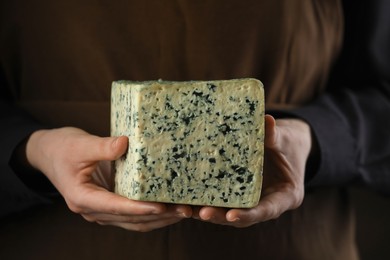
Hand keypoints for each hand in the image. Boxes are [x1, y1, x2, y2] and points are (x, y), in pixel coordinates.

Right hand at [25, 127, 191, 231]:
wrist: (51, 153)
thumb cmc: (62, 148)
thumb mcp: (79, 144)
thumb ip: (101, 146)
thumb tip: (125, 143)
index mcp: (83, 198)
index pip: (115, 207)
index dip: (139, 208)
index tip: (161, 206)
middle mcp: (93, 210)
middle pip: (130, 220)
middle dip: (158, 216)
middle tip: (184, 210)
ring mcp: (103, 209)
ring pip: (135, 221)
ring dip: (160, 219)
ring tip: (184, 211)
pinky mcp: (111, 202)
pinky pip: (134, 214)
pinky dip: (152, 213)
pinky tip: (170, 206)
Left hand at [192, 115, 311, 226]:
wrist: (285, 148)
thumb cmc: (288, 144)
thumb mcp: (284, 140)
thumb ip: (274, 135)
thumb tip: (266, 120)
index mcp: (284, 196)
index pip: (267, 210)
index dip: (249, 214)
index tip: (232, 215)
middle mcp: (266, 204)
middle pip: (243, 217)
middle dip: (221, 216)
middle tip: (202, 213)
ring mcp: (251, 202)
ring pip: (229, 212)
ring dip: (208, 212)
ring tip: (188, 209)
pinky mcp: (237, 195)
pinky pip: (222, 201)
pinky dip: (205, 201)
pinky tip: (187, 198)